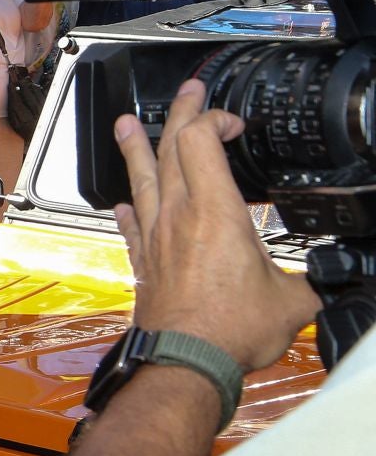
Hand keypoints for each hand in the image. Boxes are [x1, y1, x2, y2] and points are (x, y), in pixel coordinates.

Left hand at [113, 80, 318, 370]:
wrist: (184, 362)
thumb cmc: (229, 331)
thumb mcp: (292, 298)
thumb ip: (311, 277)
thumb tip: (331, 276)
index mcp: (215, 211)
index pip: (201, 139)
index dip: (214, 117)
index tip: (232, 120)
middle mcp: (177, 215)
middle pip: (169, 147)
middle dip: (178, 113)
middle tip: (186, 93)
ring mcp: (155, 236)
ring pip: (141, 178)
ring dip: (134, 147)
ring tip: (124, 125)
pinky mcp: (143, 261)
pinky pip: (130, 223)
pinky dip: (129, 207)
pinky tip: (124, 203)